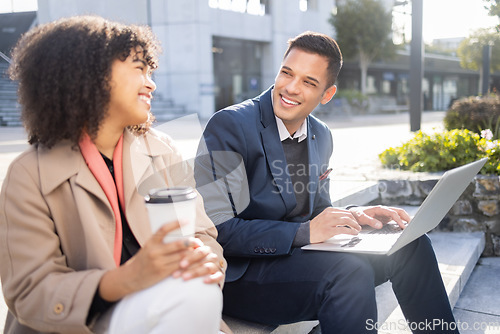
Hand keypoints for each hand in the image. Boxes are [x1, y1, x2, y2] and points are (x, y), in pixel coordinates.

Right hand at [98, 220, 222, 301]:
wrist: (130, 277)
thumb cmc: (142, 261)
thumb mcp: (148, 248)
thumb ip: (160, 242)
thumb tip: (179, 235)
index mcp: (150, 242)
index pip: (164, 229)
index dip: (176, 223)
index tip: (186, 220)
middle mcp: (154, 251)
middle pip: (178, 244)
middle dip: (191, 242)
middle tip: (198, 241)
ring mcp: (159, 262)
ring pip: (181, 256)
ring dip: (193, 254)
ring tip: (201, 251)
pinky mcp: (162, 272)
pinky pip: (179, 267)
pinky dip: (188, 264)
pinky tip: (195, 262)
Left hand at [174, 241, 223, 284]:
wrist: (206, 267)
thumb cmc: (193, 261)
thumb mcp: (189, 255)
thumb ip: (182, 251)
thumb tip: (170, 247)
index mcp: (205, 249)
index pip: (199, 251)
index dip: (189, 257)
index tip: (180, 264)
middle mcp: (211, 256)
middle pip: (202, 259)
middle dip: (189, 266)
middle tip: (177, 274)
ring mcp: (216, 265)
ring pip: (208, 267)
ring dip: (196, 272)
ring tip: (185, 278)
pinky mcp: (219, 274)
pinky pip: (218, 276)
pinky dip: (212, 278)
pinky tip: (204, 281)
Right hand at [309, 207, 361, 242]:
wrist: (306, 233)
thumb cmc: (316, 226)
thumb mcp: (324, 217)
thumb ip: (334, 216)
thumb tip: (346, 218)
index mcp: (329, 210)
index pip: (344, 211)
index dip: (352, 216)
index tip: (355, 221)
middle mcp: (329, 214)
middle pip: (347, 215)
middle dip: (355, 221)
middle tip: (358, 226)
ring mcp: (329, 222)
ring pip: (346, 221)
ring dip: (354, 226)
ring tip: (357, 230)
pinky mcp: (329, 230)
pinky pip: (343, 229)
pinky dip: (351, 231)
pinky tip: (353, 233)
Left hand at [348, 205, 410, 229]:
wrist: (354, 213)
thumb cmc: (357, 214)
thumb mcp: (362, 218)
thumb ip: (370, 221)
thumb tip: (380, 225)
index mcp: (380, 209)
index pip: (392, 213)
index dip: (398, 219)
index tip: (402, 226)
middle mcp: (384, 210)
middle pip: (398, 211)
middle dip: (406, 217)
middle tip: (412, 224)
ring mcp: (385, 213)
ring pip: (398, 214)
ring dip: (405, 218)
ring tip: (412, 225)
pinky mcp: (385, 217)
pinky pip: (395, 218)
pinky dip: (401, 221)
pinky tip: (405, 225)